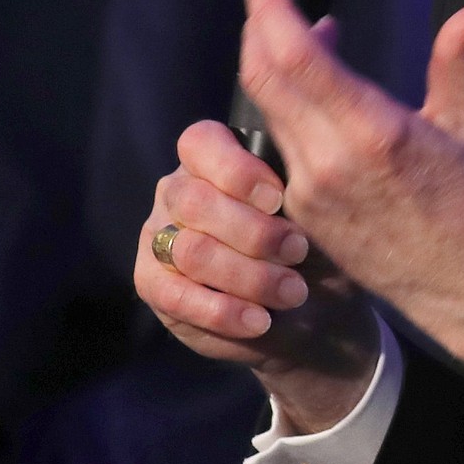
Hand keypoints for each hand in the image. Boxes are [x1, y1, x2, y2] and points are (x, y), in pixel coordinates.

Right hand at [134, 117, 379, 431]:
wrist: (312, 306)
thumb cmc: (312, 242)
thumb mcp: (310, 211)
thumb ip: (292, 187)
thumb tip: (290, 181)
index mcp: (212, 155)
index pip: (201, 143)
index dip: (237, 170)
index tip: (280, 198)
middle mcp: (178, 188)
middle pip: (196, 202)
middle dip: (255, 232)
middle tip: (299, 250)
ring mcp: (158, 234)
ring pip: (191, 251)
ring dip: (249, 277)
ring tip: (293, 291)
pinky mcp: (151, 282)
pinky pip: (177, 297)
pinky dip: (224, 312)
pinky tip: (260, 321)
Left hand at [238, 0, 463, 375]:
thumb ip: (459, 58)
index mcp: (374, 132)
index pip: (297, 56)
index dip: (270, 9)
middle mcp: (330, 162)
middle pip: (266, 79)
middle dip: (258, 28)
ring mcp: (311, 194)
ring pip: (268, 112)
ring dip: (271, 66)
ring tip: (295, 34)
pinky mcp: (305, 218)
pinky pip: (279, 147)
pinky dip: (284, 108)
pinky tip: (306, 92)